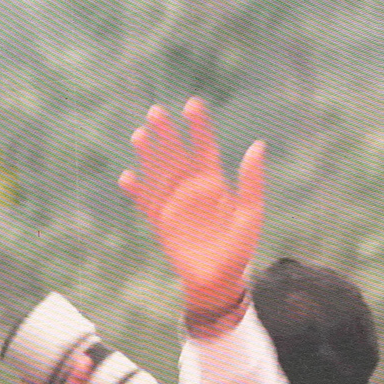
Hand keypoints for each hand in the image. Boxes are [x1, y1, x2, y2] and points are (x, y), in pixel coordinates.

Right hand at [121, 96, 268, 325]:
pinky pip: (145, 203)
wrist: (219, 279)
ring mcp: (174, 204)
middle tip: (155, 112)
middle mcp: (192, 189)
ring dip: (148, 155)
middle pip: (175, 155)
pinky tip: (126, 177)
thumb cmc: (239, 247)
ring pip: (157, 172)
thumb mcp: (251, 212)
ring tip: (138, 135)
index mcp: (214, 183)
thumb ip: (251, 180)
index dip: (198, 127)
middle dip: (166, 134)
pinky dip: (135, 191)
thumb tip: (257, 145)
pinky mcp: (160, 222)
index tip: (192, 104)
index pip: (204, 148)